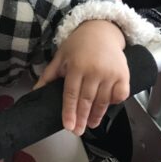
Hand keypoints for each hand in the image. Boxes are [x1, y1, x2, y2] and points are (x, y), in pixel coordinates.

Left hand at [35, 20, 128, 135]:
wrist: (102, 30)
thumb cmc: (79, 44)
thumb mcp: (61, 56)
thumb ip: (49, 75)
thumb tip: (36, 92)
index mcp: (76, 66)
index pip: (71, 93)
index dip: (69, 111)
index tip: (68, 126)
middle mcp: (94, 70)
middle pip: (86, 100)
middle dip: (82, 118)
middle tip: (78, 131)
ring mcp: (110, 73)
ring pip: (103, 101)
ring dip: (96, 115)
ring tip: (91, 124)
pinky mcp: (123, 75)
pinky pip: (119, 95)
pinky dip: (113, 103)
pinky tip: (106, 108)